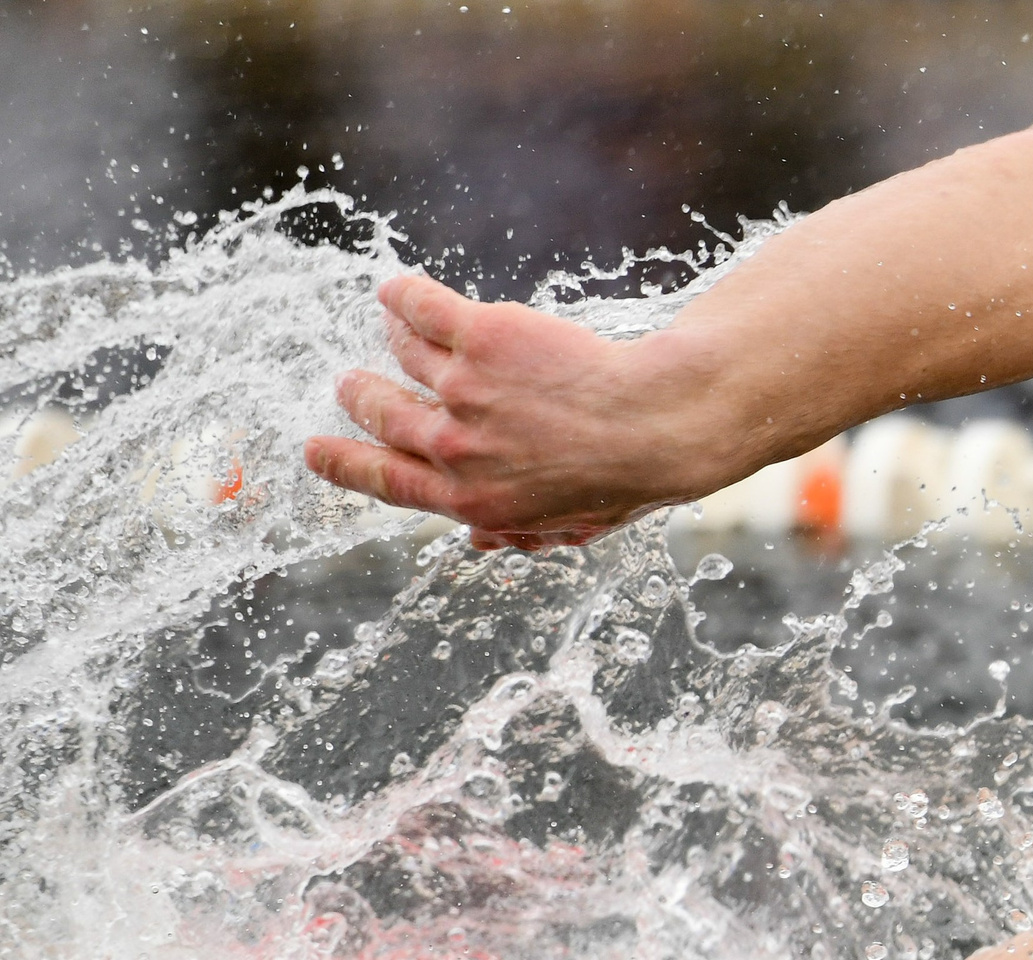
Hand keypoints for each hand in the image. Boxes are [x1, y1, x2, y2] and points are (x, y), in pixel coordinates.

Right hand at [305, 276, 720, 550]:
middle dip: (360, 399)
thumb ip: (518, 528)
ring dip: (391, 339)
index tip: (316, 452)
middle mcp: (455, 448)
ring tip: (390, 326)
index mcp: (471, 500)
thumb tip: (476, 541)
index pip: (387, 482)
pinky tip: (396, 290)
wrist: (660, 423)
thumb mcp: (569, 523)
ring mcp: (463, 389)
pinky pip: (421, 307)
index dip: (344, 465)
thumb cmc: (627, 476)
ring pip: (401, 355)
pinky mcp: (480, 336)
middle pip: (381, 416)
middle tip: (350, 385)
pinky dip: (402, 296)